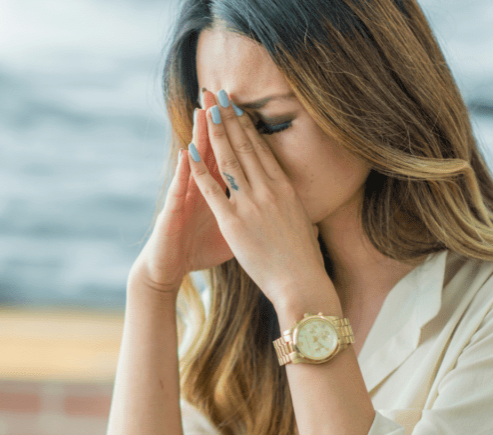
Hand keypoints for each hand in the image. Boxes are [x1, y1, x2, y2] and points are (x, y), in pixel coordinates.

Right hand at [132, 92, 233, 293]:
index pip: (229, 157)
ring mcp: (184, 199)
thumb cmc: (197, 251)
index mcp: (217, 191)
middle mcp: (198, 189)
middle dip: (217, 123)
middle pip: (210, 151)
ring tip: (202, 112)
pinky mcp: (172, 213)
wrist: (169, 269)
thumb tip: (274, 208)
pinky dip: (184, 172)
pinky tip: (186, 154)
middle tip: (221, 94)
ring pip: (193, 163)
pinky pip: (179, 190)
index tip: (245, 108)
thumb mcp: (229, 231)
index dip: (236, 133)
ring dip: (197, 137)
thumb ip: (245, 214)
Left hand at [186, 91, 327, 303]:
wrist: (302, 283)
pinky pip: (212, 190)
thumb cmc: (303, 259)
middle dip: (230, 117)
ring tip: (206, 109)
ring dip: (216, 132)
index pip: (262, 149)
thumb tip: (291, 196)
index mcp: (285, 188)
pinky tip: (189, 152)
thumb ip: (291, 205)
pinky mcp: (234, 222)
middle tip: (218, 93)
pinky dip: (199, 170)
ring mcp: (251, 204)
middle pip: (245, 145)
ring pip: (229, 160)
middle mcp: (268, 190)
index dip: (246, 125)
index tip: (236, 107)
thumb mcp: (302, 222)